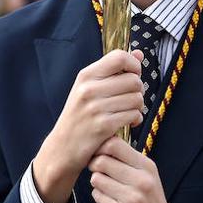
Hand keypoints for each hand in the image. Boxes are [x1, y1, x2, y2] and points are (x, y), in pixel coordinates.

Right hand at [33, 49, 144, 202]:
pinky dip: (135, 119)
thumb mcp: (89, 88)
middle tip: (130, 98)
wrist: (63, 148)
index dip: (134, 65)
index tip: (133, 75)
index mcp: (85, 75)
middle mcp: (89, 89)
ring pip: (137, 98)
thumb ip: (114, 70)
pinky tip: (128, 122)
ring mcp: (96, 108)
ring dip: (138, 106)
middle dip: (138, 90)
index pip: (119, 57)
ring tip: (128, 111)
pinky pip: (133, 115)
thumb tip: (139, 54)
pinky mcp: (104, 126)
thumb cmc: (79, 116)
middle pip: (133, 80)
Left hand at [89, 138, 192, 202]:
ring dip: (97, 183)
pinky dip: (100, 197)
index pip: (114, 144)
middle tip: (99, 172)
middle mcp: (141, 180)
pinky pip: (98, 196)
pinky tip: (110, 201)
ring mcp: (132, 198)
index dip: (101, 147)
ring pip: (96, 179)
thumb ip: (129, 161)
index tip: (100, 154)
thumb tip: (103, 143)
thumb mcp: (149, 177)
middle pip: (101, 161)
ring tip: (107, 188)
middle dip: (95, 166)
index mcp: (147, 167)